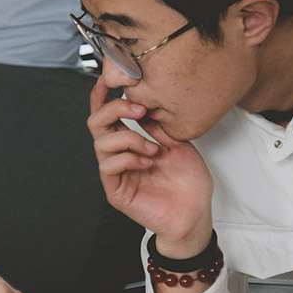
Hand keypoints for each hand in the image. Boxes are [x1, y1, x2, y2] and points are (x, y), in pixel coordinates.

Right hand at [87, 77, 214, 253]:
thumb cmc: (188, 182)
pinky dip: (128, 159)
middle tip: (139, 109)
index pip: (108, 116)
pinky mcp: (116, 191)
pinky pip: (108, 166)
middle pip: (96, 124)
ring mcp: (116, 173)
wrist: (196, 212)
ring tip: (153, 150)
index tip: (107, 80)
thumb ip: (157, 125)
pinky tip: (147, 164)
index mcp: (130, 141)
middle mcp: (119, 154)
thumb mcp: (178, 143)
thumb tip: (143, 103)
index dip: (101, 96)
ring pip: (101, 143)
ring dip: (129, 139)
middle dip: (114, 109)